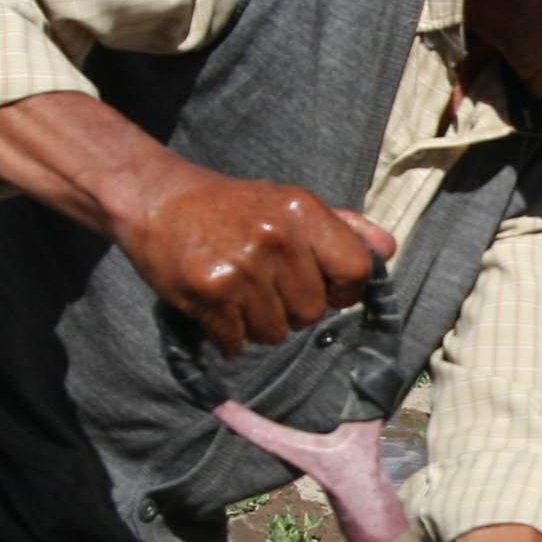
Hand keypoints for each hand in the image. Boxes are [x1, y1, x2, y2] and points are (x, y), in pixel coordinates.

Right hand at [106, 155, 394, 356]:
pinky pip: (238, 342)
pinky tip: (216, 309)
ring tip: (237, 294)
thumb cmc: (228, 207)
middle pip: (314, 313)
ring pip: (276, 333)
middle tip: (263, 286)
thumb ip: (341, 228)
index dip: (343, 291)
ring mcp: (244, 267)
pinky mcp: (211, 292)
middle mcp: (278, 238)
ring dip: (257, 325)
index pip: (355, 272)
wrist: (154, 199)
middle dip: (291, 310)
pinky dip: (227, 337)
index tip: (321, 288)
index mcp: (303, 211)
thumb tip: (386, 251)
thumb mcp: (288, 202)